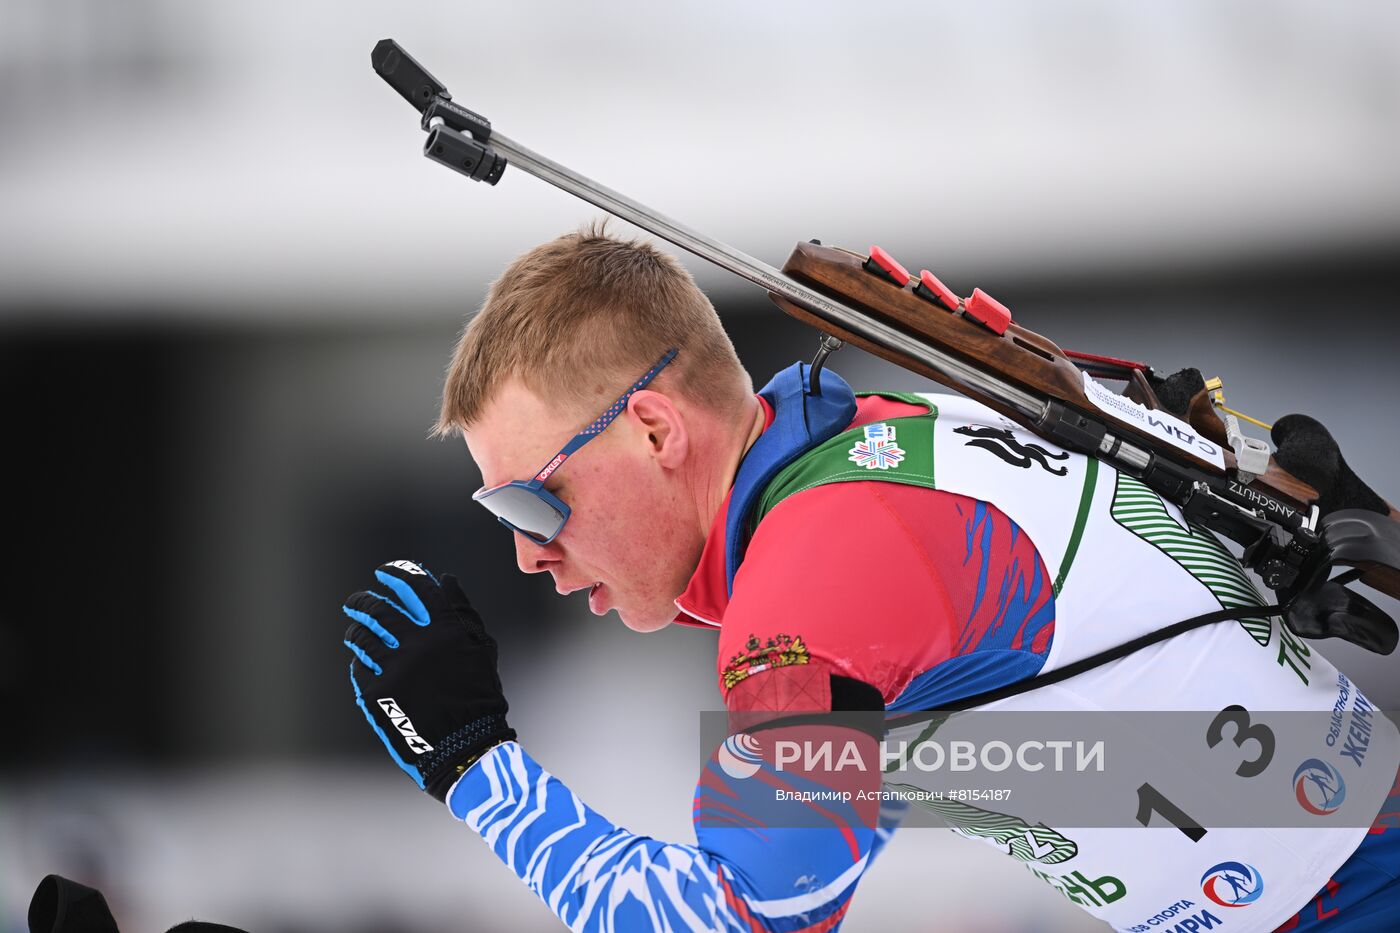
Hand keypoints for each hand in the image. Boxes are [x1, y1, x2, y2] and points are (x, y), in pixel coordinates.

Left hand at [341, 560, 515, 800]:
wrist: (464, 747)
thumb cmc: (477, 695)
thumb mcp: (480, 648)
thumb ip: (461, 610)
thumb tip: (444, 579)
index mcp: (446, 628)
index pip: (415, 586)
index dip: (397, 573)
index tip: (384, 572)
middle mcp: (417, 644)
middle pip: (379, 609)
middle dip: (364, 601)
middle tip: (357, 601)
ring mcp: (394, 669)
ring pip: (362, 637)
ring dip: (356, 630)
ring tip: (355, 630)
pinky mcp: (376, 694)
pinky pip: (360, 669)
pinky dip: (361, 663)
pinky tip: (363, 663)